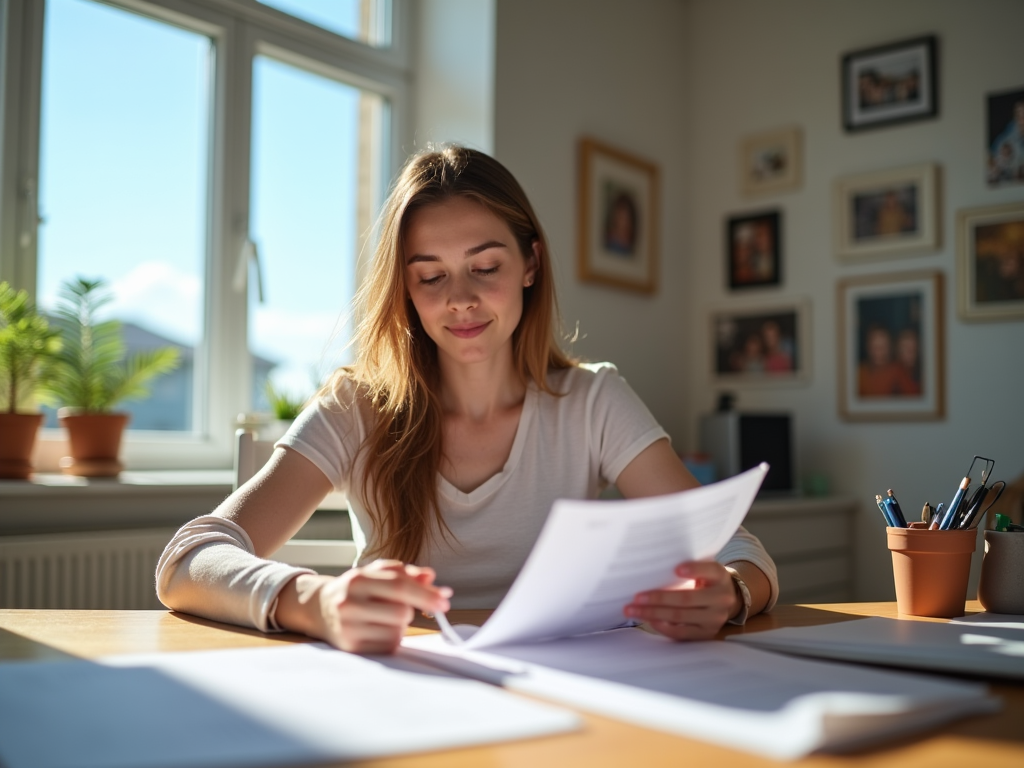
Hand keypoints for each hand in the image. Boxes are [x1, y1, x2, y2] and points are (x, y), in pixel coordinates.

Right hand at [312, 560, 451, 653]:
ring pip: (397, 631)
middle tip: (399, 607)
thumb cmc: (356, 589)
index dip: (426, 594)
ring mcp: (348, 627)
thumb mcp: (376, 573)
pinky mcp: (351, 647)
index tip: (445, 601)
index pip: (399, 586)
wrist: (319, 608)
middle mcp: (350, 602)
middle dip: (409, 610)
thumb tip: (431, 577)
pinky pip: (388, 646)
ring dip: (399, 625)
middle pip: (402, 612)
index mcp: (358, 579)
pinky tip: (376, 630)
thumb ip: (405, 573)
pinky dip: (390, 639)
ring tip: (382, 618)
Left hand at [623, 561, 738, 640]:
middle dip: (659, 598)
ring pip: (680, 617)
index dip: (694, 570)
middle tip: (636, 597)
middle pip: (687, 598)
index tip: (676, 569)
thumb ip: (689, 567)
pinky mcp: (707, 633)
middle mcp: (722, 598)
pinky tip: (649, 620)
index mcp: (720, 576)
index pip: (709, 570)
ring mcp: (715, 619)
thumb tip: (655, 568)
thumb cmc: (705, 580)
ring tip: (633, 610)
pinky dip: (662, 627)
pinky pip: (681, 633)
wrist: (725, 602)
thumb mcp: (704, 569)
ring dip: (653, 614)